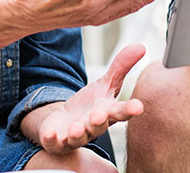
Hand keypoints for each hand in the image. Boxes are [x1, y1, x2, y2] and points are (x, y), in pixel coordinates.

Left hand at [26, 43, 147, 153]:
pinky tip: (49, 134)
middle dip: (99, 122)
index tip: (138, 107)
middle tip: (99, 114)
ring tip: (76, 128)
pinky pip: (54, 143)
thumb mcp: (105, 84)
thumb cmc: (90, 105)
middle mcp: (93, 128)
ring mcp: (75, 137)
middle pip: (99, 126)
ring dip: (77, 134)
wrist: (64, 122)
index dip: (130, 110)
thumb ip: (121, 66)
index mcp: (108, 113)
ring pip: (78, 138)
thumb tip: (141, 46)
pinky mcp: (57, 142)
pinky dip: (51, 139)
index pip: (121, 111)